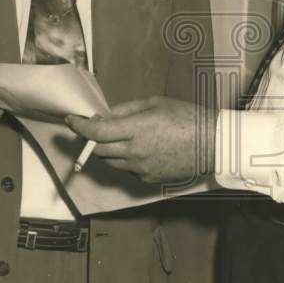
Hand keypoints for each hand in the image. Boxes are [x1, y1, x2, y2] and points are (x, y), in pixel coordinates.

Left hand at [66, 97, 216, 184]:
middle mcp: (134, 151)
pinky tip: (141, 149)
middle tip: (94, 129)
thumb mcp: (154, 103)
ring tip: (120, 138)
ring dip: (108, 150)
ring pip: (111, 162)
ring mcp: (140, 168)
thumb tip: (105, 117)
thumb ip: (126, 110)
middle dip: (91, 140)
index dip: (79, 127)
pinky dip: (126, 160)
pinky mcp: (148, 179)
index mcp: (136, 129)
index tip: (72, 121)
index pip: (96, 133)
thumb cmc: (186, 117)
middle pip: (98, 150)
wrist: (212, 144)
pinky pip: (128, 170)